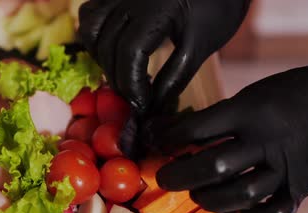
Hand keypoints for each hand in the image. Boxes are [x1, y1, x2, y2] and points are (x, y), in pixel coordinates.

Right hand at [78, 0, 249, 158]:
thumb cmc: (217, 8)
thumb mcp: (200, 46)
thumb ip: (174, 77)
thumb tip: (151, 108)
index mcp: (157, 10)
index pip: (129, 54)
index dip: (131, 85)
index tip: (142, 104)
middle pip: (108, 47)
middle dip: (118, 80)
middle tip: (135, 97)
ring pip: (91, 31)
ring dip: (102, 59)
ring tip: (123, 74)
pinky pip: (90, 13)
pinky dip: (95, 35)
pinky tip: (112, 49)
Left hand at [153, 65, 307, 212]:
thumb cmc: (296, 93)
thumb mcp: (256, 93)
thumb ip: (223, 115)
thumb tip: (178, 133)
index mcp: (251, 111)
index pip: (196, 129)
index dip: (167, 139)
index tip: (156, 143)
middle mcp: (266, 140)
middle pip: (212, 167)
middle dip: (179, 176)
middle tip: (165, 179)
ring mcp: (286, 168)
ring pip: (239, 195)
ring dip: (210, 200)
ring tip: (198, 195)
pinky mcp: (301, 188)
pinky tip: (238, 211)